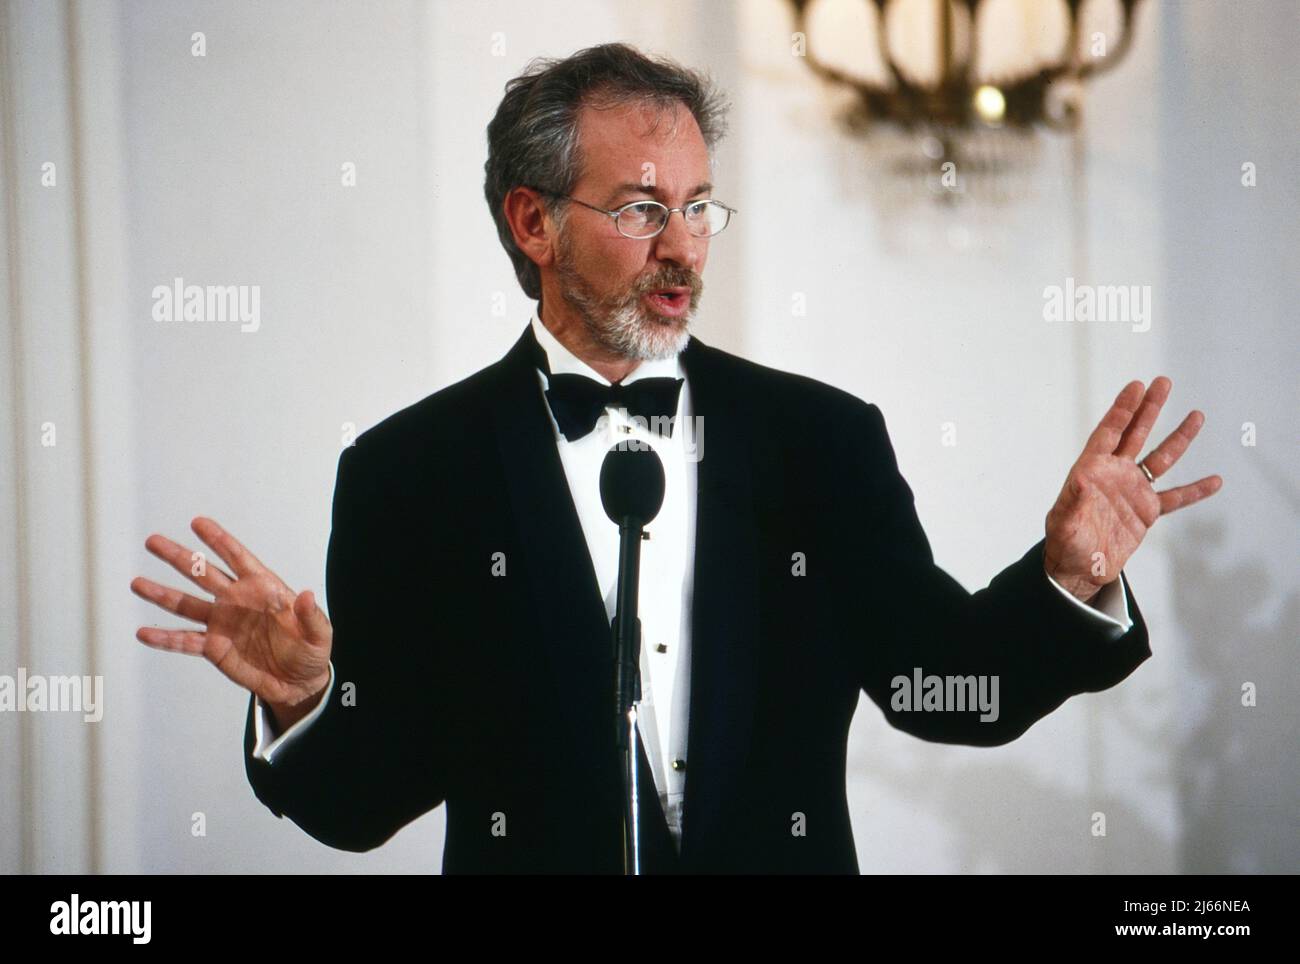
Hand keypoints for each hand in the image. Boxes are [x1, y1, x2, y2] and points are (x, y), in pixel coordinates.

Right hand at [130, 517, 332, 711]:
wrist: (299, 682)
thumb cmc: (311, 651)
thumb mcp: (319, 634)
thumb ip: (311, 615)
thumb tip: (306, 595)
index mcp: (263, 588)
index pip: (237, 558)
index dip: (218, 540)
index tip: (197, 522)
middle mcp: (237, 600)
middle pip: (203, 574)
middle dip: (179, 557)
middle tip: (152, 541)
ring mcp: (222, 623)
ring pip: (186, 604)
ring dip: (161, 594)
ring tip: (137, 583)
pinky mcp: (214, 649)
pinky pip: (185, 641)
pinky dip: (164, 638)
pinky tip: (144, 633)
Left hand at [1044, 377, 1222, 601]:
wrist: (1079, 569)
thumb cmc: (1065, 544)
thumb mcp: (1063, 524)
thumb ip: (1071, 501)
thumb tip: (1078, 478)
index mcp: (1091, 471)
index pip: (1109, 433)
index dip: (1122, 410)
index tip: (1136, 386)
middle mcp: (1114, 475)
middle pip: (1135, 435)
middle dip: (1149, 409)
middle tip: (1163, 382)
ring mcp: (1132, 491)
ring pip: (1159, 459)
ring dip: (1178, 438)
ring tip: (1196, 415)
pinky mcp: (1146, 512)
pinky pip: (1175, 498)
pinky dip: (1195, 490)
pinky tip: (1215, 480)